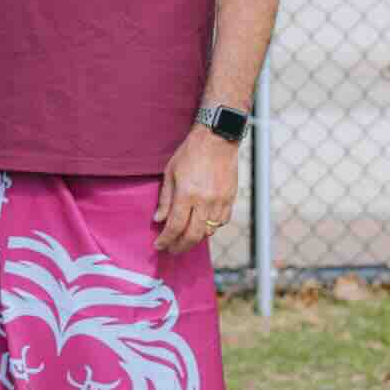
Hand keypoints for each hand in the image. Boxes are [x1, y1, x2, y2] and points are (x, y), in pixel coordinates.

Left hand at [152, 125, 238, 254]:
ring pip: (209, 231)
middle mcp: (205, 201)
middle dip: (180, 246)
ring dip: (195, 238)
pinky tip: (202, 225)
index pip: (175, 226)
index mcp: (187, 194)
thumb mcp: (170, 172)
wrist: (217, 139)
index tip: (159, 245)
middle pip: (193, 235)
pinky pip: (222, 222)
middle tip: (171, 250)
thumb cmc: (190, 153)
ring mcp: (220, 201)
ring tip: (185, 238)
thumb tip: (158, 219)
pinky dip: (211, 228)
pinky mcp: (231, 199)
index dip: (166, 239)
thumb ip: (165, 199)